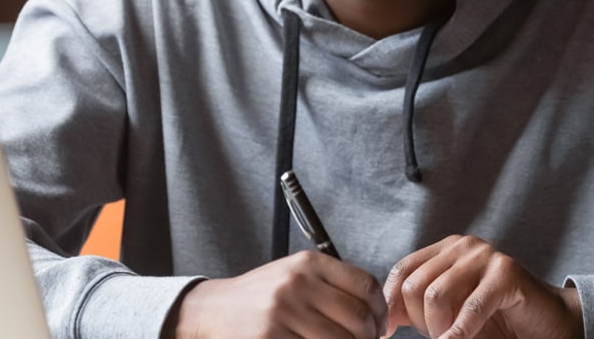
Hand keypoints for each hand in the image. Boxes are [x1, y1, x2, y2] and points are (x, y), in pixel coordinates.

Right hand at [167, 251, 386, 338]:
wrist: (213, 310)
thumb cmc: (261, 297)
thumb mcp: (295, 276)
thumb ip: (332, 286)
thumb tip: (376, 315)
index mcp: (308, 263)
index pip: (366, 285)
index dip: (380, 311)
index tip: (379, 326)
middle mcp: (298, 283)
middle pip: (358, 317)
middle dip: (367, 338)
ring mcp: (284, 311)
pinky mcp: (271, 337)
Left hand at [382, 235, 582, 338]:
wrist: (546, 325)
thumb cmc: (494, 322)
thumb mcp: (447, 314)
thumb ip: (415, 310)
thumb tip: (381, 318)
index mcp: (445, 250)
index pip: (402, 271)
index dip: (391, 304)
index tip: (387, 332)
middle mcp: (463, 246)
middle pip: (415, 285)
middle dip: (420, 322)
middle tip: (438, 337)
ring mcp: (485, 255)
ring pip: (436, 294)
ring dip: (439, 329)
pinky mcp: (506, 273)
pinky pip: (471, 307)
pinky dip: (459, 333)